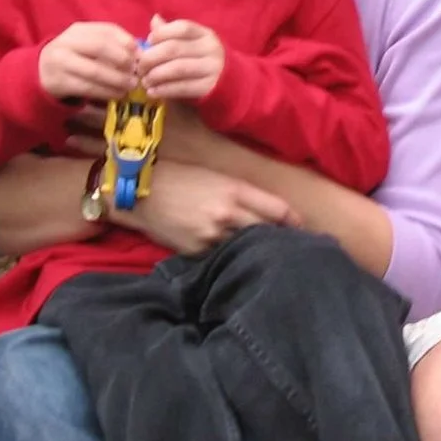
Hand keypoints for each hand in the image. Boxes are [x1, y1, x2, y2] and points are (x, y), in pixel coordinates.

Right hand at [39, 22, 143, 101]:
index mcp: (78, 30)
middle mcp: (67, 42)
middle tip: (137, 72)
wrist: (41, 73)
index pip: (107, 30)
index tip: (141, 55)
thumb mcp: (88, 45)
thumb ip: (111, 45)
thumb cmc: (74, 58)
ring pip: (95, 70)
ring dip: (117, 79)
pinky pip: (88, 87)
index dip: (127, 42)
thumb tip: (141, 53)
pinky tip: (118, 94)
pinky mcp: (59, 82)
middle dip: (123, 60)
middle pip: (100, 47)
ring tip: (131, 86)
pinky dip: (106, 92)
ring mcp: (61, 62)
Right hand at [123, 161, 299, 254]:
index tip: (302, 229)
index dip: (294, 222)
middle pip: (268, 232)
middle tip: (293, 248)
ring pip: (246, 248)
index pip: (278, 210)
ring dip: (257, 253)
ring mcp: (212, 235)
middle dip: (281, 240)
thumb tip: (266, 214)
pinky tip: (235, 263)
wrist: (138, 192)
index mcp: (235, 189)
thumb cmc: (178, 178)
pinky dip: (230, 259)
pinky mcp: (196, 251)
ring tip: (267, 259)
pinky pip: (221, 258)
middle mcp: (228, 213)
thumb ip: (241, 195)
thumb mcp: (215, 177)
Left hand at [137, 17, 224, 102]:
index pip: (182, 27)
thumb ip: (172, 33)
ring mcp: (212, 68)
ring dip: (155, 75)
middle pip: (174, 49)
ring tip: (144, 81)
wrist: (230, 84)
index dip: (161, 33)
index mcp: (205, 34)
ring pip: (177, 69)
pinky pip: (182, 87)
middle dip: (151, 58)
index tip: (148, 42)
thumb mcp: (192, 43)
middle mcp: (210, 49)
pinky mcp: (209, 87)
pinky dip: (163, 90)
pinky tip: (152, 92)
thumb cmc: (203, 60)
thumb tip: (154, 20)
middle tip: (139, 67)